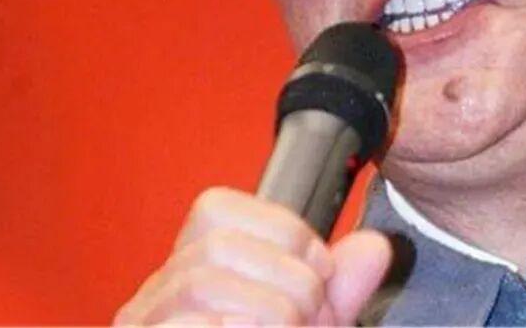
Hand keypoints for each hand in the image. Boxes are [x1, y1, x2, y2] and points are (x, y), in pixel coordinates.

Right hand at [114, 187, 391, 325]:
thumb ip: (338, 294)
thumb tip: (374, 248)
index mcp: (188, 279)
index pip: (215, 210)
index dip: (283, 230)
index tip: (320, 273)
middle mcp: (151, 303)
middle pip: (216, 245)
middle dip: (287, 278)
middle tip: (305, 321)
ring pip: (201, 282)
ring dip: (271, 310)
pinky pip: (188, 326)